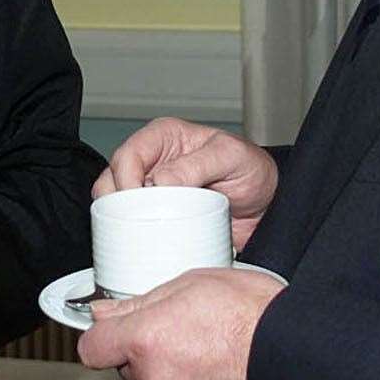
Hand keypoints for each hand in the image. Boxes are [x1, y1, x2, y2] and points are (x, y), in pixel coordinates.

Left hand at [76, 267, 284, 379]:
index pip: (94, 348)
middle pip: (131, 370)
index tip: (116, 333)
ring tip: (214, 356)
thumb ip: (141, 301)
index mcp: (147, 338)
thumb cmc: (255, 313)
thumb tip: (104, 311)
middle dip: (149, 355)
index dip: (105, 338)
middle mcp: (156, 378)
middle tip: (187, 335)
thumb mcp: (195, 282)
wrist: (300, 358)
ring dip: (176, 378)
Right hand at [94, 116, 279, 249]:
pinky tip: (146, 242)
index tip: (139, 200)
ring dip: (120, 221)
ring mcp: (151, 190)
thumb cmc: (252, 171)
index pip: (127, 154)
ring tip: (144, 233)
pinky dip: (131, 235)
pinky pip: (129, 225)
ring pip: (113, 203)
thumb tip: (160, 181)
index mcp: (164, 136)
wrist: (267, 205)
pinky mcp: (154, 216)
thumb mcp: (232, 158)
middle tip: (140, 222)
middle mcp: (152, 161)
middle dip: (118, 202)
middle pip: (112, 179)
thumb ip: (198, 164)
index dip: (125, 178)